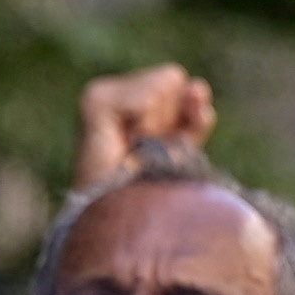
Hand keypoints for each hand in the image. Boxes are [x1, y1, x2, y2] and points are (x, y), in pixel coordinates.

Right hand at [74, 61, 215, 188]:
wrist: (123, 217)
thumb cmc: (150, 185)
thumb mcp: (184, 144)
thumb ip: (195, 112)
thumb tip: (197, 85)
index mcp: (133, 97)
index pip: (176, 79)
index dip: (183, 113)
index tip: (163, 145)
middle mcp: (114, 91)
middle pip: (173, 77)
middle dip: (171, 117)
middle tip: (146, 148)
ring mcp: (102, 92)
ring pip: (164, 83)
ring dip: (159, 123)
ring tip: (136, 148)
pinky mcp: (96, 100)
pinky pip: (147, 99)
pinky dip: (147, 125)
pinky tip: (126, 143)